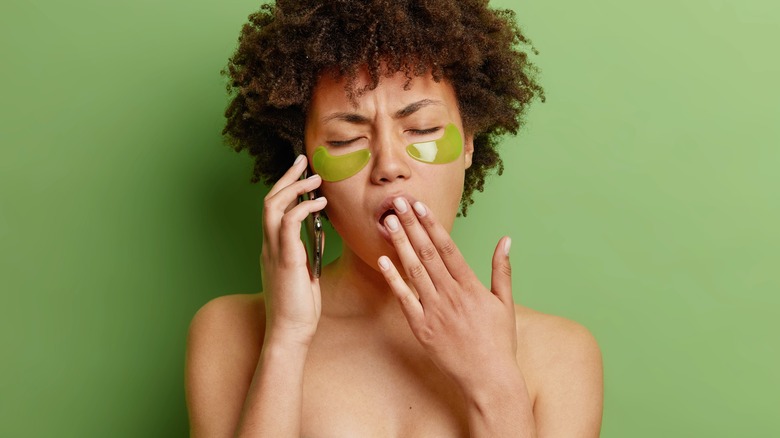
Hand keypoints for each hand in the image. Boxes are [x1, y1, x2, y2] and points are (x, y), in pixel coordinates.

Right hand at [260, 155, 326, 346]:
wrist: (291, 332)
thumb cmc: (299, 307)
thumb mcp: (303, 274)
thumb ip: (304, 253)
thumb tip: (316, 237)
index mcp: (272, 248)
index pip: (273, 209)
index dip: (285, 187)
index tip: (301, 173)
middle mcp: (268, 246)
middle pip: (269, 199)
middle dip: (286, 177)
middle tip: (304, 160)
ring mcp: (274, 252)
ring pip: (274, 206)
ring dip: (294, 188)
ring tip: (315, 178)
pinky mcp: (286, 260)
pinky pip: (288, 224)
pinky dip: (303, 208)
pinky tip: (320, 203)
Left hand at [377, 197, 518, 390]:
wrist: (489, 378)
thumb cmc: (499, 341)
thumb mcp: (505, 302)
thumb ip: (501, 269)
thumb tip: (506, 240)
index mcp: (471, 286)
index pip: (448, 247)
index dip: (432, 224)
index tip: (420, 206)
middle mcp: (451, 295)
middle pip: (427, 253)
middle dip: (411, 225)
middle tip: (397, 203)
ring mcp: (434, 311)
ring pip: (414, 271)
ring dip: (400, 244)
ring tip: (387, 223)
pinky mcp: (422, 328)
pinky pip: (404, 299)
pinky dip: (393, 279)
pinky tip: (383, 260)